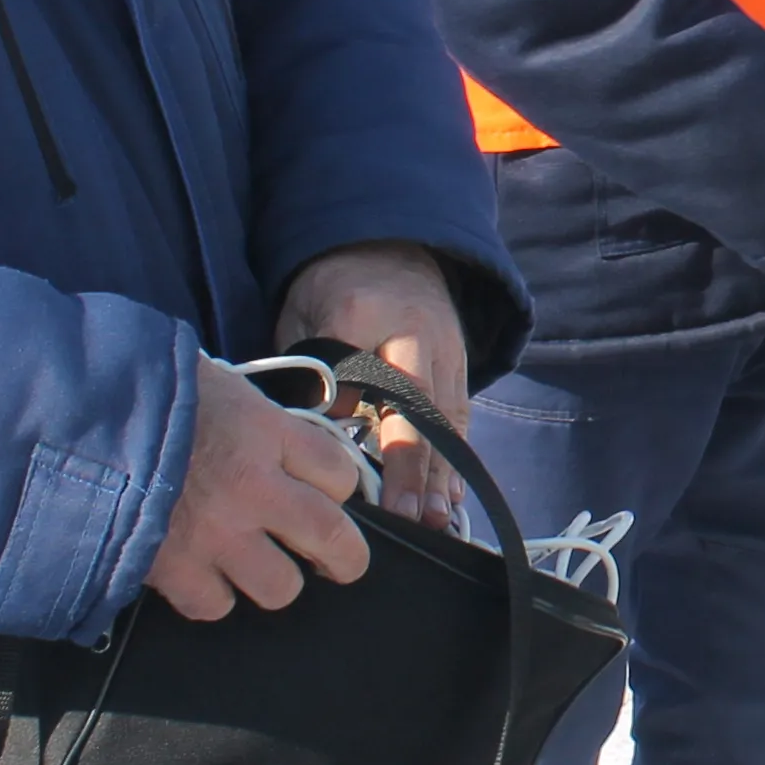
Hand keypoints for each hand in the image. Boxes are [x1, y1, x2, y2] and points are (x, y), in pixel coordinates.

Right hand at [145, 358, 369, 621]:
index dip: (337, 486)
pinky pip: (215, 604)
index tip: (327, 492)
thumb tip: (283, 440)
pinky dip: (211, 594)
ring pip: (280, 587)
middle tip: (338, 562)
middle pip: (331, 538)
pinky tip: (201, 574)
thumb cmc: (141, 391)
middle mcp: (252, 487)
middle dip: (345, 557)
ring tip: (258, 566)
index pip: (340, 473)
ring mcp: (215, 534)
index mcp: (265, 432)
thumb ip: (255, 418)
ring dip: (273, 579)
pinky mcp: (172, 569)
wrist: (70, 419)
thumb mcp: (214, 382)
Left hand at [277, 239, 471, 521]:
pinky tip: (452, 496)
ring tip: (438, 519)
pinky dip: (457, 458)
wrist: (387, 246)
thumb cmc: (332, 286)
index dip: (357, 425)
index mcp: (363, 310)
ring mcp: (447, 348)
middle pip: (418, 404)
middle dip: (414, 465)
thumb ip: (311, 364)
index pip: (358, 373)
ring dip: (443, 471)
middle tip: (409, 515)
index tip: (346, 471)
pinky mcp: (461, 363)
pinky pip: (461, 415)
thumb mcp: (303, 314)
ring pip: (448, 416)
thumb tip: (330, 424)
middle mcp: (416, 332)